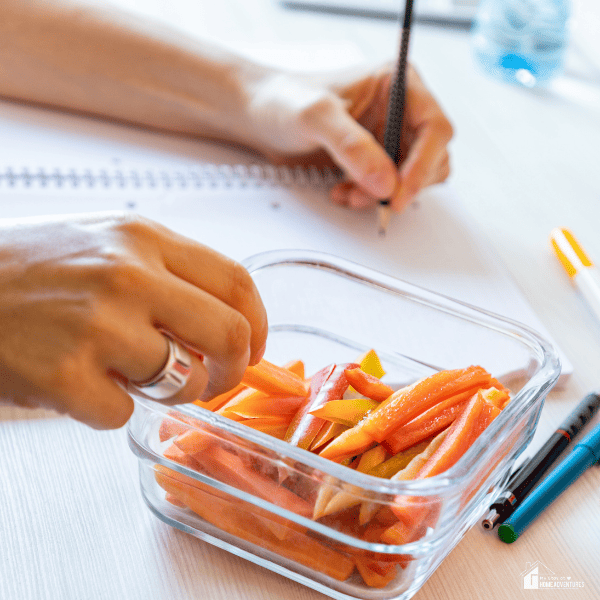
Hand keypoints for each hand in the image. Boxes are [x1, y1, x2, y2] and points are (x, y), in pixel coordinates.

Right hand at [0, 213, 267, 428]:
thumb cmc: (28, 270)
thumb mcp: (103, 244)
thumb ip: (168, 276)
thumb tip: (230, 323)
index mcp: (143, 237)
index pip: (237, 281)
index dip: (259, 324)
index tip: (254, 347)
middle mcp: (127, 274)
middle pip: (230, 333)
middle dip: (234, 369)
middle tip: (216, 380)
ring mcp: (97, 325)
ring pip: (184, 381)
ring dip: (169, 392)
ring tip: (132, 375)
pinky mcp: (64, 375)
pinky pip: (123, 411)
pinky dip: (110, 407)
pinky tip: (79, 383)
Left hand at [247, 64, 452, 212]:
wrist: (260, 117)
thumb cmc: (283, 100)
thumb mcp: (316, 116)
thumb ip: (352, 146)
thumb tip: (385, 182)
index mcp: (398, 83)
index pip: (434, 127)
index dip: (423, 164)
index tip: (400, 192)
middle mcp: (400, 109)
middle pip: (431, 157)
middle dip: (403, 184)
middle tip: (373, 199)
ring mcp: (389, 136)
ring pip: (411, 177)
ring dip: (384, 194)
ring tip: (349, 194)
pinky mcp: (375, 159)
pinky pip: (388, 188)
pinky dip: (370, 198)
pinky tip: (343, 192)